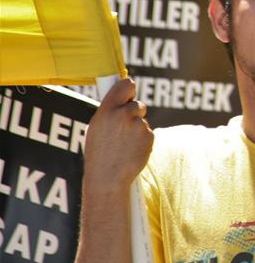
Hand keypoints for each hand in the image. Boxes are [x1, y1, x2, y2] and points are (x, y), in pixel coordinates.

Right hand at [83, 77, 153, 194]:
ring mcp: (138, 125)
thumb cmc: (99, 153)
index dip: (129, 89)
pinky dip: (143, 139)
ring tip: (124, 144)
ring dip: (137, 129)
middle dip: (135, 113)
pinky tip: (132, 150)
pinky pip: (148, 132)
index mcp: (107, 110)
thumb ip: (110, 111)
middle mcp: (123, 114)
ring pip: (142, 120)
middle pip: (138, 104)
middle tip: (124, 128)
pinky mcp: (149, 135)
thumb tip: (124, 98)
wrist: (108, 177)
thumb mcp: (97, 127)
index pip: (126, 85)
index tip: (130, 92)